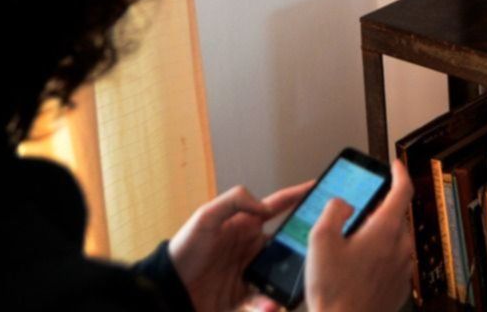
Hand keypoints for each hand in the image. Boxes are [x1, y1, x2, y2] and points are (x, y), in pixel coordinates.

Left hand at [169, 180, 308, 311]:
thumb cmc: (184, 249)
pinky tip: (268, 306)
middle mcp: (251, 248)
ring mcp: (249, 273)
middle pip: (285, 246)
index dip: (298, 196)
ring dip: (287, 283)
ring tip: (291, 289)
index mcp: (245, 226)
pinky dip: (268, 305)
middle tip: (318, 253)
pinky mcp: (243, 298)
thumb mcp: (206, 216)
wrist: (168, 289)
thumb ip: (235, 201)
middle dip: (303, 249)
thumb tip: (265, 206)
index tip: (318, 187)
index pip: (277, 207)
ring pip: (279, 275)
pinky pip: (263, 301)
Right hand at [305, 158, 413, 311]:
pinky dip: (382, 255)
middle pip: (398, 215)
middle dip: (382, 207)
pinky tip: (360, 266)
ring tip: (356, 241)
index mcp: (385, 230)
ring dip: (381, 233)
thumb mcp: (321, 241)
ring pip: (397, 239)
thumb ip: (333, 211)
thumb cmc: (334, 291)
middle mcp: (400, 247)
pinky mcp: (399, 287)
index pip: (403, 190)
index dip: (400, 173)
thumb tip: (344, 204)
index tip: (396, 166)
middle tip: (363, 209)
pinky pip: (395, 261)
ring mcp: (402, 268)